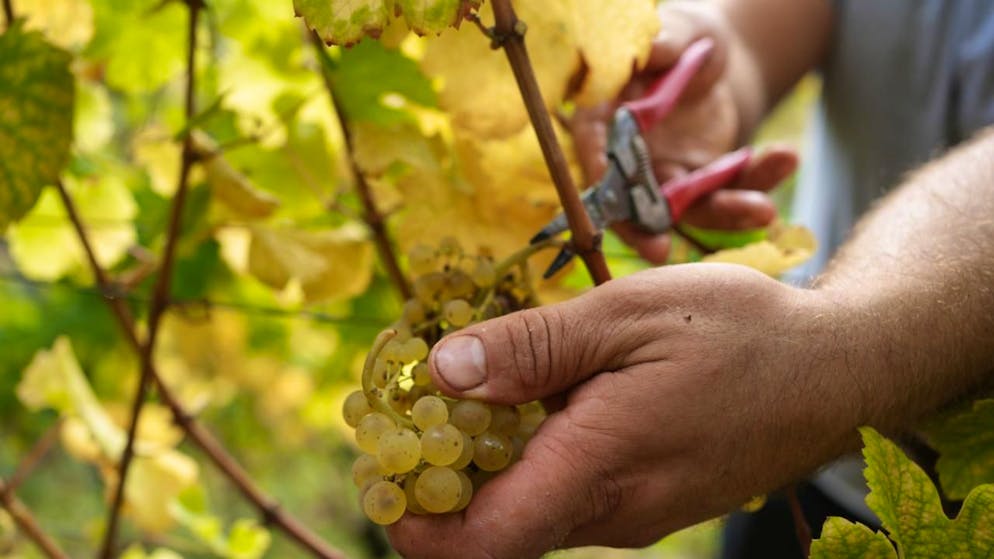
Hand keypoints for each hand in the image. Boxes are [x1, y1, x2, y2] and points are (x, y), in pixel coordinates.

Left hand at [387, 264, 861, 558]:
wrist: (838, 367)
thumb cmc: (741, 331)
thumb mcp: (628, 314)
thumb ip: (533, 347)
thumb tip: (442, 371)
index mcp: (600, 468)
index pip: (483, 543)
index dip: (415, 523)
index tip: (380, 470)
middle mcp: (612, 512)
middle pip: (495, 529)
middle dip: (440, 481)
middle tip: (414, 405)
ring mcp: (633, 513)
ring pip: (530, 510)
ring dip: (487, 464)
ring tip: (475, 385)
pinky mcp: (648, 500)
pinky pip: (568, 494)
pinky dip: (532, 456)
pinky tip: (541, 394)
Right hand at [570, 1, 796, 263]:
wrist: (713, 58)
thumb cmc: (682, 38)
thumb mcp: (676, 30)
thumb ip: (662, 42)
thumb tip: (650, 52)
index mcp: (603, 119)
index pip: (594, 155)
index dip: (601, 182)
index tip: (617, 204)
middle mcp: (628, 159)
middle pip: (629, 203)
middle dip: (644, 230)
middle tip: (659, 254)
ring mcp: (666, 177)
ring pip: (689, 208)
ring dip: (725, 213)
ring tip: (765, 210)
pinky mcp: (704, 184)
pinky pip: (730, 191)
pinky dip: (759, 181)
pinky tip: (786, 157)